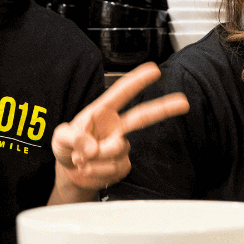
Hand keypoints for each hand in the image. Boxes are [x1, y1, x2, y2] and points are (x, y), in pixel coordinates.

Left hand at [50, 62, 189, 203]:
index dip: (137, 80)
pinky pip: (115, 168)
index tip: (154, 70)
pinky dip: (97, 172)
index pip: (121, 93)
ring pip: (118, 151)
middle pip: (143, 116)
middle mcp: (116, 127)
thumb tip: (92, 146)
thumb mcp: (60, 138)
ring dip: (96, 159)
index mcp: (102, 112)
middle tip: (183, 102)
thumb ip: (72, 138)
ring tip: (82, 160)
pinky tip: (89, 169)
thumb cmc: (67, 148)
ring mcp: (121, 146)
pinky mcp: (123, 165)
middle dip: (165, 108)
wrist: (70, 173)